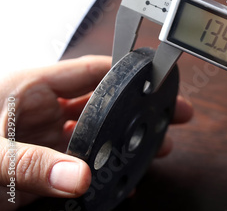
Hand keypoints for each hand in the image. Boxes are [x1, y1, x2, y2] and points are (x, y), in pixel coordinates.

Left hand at [0, 56, 192, 209]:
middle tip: (171, 113)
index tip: (155, 79)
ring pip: (96, 133)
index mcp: (31, 88)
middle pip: (103, 101)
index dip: (126, 73)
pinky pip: (81, 162)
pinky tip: (121, 179)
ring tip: (158, 146)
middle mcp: (43, 110)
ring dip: (127, 140)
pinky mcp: (42, 163)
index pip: (90, 71)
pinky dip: (102, 169)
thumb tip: (79, 177)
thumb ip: (33, 165)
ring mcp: (45, 137)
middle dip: (138, 108)